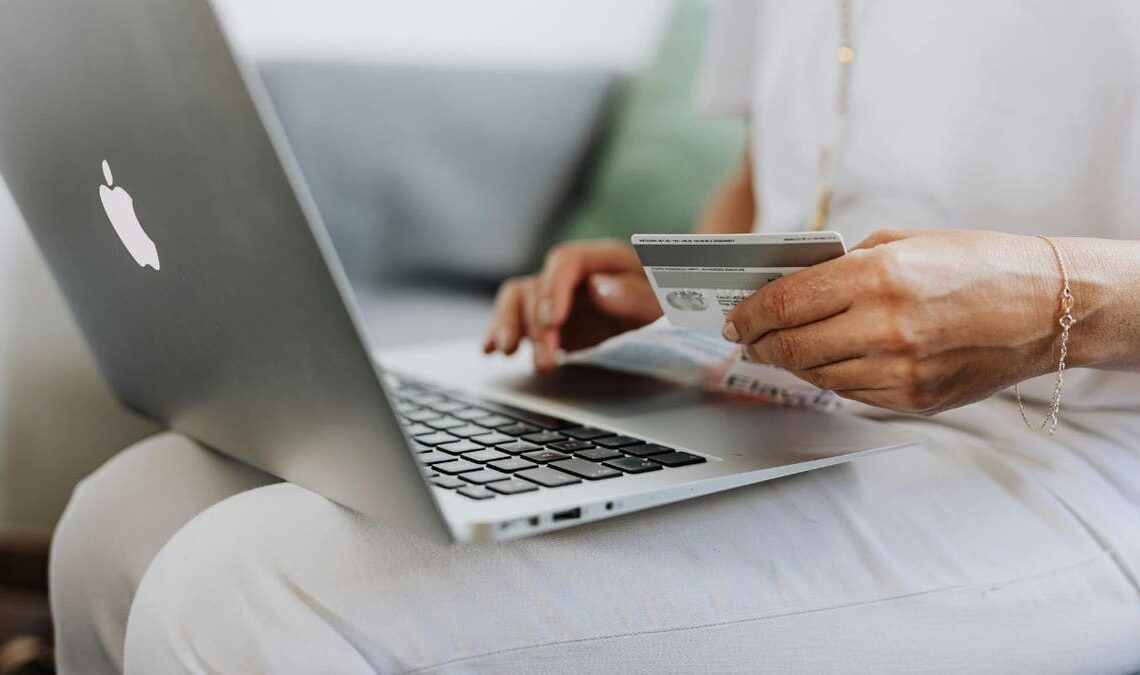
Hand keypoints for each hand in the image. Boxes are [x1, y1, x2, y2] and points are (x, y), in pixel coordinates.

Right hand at [483, 239, 661, 371]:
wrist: (667, 312)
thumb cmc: (667, 302)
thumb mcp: (663, 301)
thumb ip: (635, 295)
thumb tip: (599, 289)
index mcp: (602, 259)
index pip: (566, 261)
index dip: (554, 288)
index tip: (552, 320)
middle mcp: (572, 273)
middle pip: (538, 286)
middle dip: (537, 326)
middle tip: (547, 361)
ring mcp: (556, 295)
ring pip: (518, 299)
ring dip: (509, 325)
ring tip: (506, 353)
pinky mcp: (546, 318)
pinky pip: (515, 318)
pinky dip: (500, 332)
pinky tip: (490, 350)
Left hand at [722, 229, 1067, 413]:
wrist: (1048, 306)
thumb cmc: (977, 264)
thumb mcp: (904, 242)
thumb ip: (843, 264)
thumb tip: (788, 284)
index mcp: (879, 277)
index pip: (786, 302)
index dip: (749, 313)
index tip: (735, 317)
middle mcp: (886, 327)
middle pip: (790, 346)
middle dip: (758, 343)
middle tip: (746, 338)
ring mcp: (901, 371)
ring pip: (816, 375)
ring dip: (790, 362)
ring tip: (779, 348)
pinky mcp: (914, 399)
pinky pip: (850, 393)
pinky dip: (830, 377)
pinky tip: (827, 361)